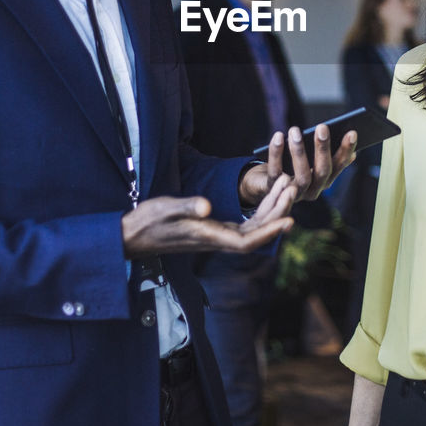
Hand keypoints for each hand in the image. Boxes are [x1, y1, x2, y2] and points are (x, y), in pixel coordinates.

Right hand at [122, 174, 295, 257]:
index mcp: (209, 237)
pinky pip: (244, 223)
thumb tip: (206, 206)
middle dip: (278, 212)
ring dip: (272, 208)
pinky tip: (269, 194)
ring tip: (286, 184)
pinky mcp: (213, 229)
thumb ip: (186, 207)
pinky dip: (260, 209)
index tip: (289, 220)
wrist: (133, 234)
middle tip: (293, 187)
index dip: (270, 232)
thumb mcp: (165, 209)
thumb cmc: (148, 221)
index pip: (247, 242)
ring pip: (253, 227)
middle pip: (257, 233)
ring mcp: (216, 235)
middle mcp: (217, 239)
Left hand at [240, 124, 357, 204]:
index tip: (352, 132)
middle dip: (323, 149)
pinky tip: (278, 136)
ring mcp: (293, 192)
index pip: (339, 166)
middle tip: (322, 127)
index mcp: (324, 181)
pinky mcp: (273, 189)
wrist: (263, 181)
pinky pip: (276, 172)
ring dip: (299, 151)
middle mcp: (312, 190)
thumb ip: (326, 153)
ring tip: (295, 130)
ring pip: (301, 175)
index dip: (346, 150)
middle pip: (322, 172)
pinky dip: (276, 153)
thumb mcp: (309, 159)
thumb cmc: (290, 164)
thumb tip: (350, 141)